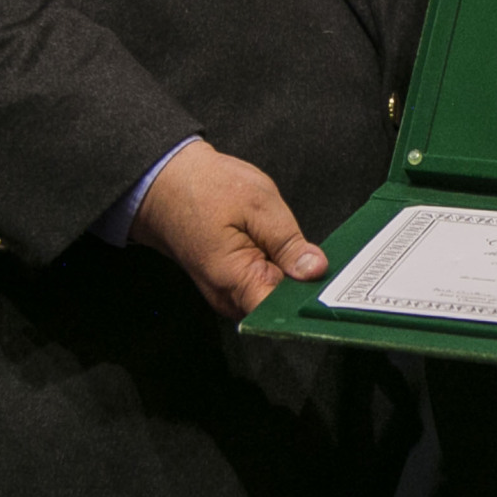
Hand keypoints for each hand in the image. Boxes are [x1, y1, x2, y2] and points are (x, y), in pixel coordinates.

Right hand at [129, 139, 326, 318]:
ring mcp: (227, 293)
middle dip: (302, 283)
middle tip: (320, 255)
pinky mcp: (229, 283)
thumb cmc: (206, 188)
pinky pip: (261, 284)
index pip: (281, 313)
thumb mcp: (259, 204)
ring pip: (272, 294)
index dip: (309, 298)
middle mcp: (228, 297)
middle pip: (280, 305)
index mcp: (235, 280)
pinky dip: (275, 268)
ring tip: (293, 245)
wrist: (165, 183)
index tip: (331, 281)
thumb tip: (315, 270)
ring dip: (288, 274)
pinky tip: (278, 247)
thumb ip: (289, 242)